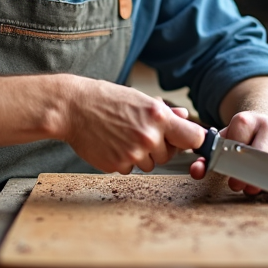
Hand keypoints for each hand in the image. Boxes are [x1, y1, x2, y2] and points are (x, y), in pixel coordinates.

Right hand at [62, 78, 205, 174]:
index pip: (194, 138)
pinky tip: (112, 144)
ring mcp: (133, 153)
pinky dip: (123, 160)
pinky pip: (130, 169)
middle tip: (138, 131)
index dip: (191, 140)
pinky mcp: (118, 165)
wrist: (72, 108)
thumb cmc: (105, 100)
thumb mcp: (138, 98)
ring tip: (122, 136)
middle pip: (170, 154)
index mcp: (158, 116)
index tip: (186, 140)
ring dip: (141, 155)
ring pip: (150, 164)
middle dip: (159, 147)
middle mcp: (149, 136)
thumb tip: (184, 117)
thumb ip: (165, 112)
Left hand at [189, 111, 267, 201]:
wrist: (265, 124)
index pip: (239, 139)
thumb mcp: (224, 140)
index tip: (226, 170)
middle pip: (259, 154)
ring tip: (252, 189)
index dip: (231, 158)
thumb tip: (197, 170)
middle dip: (246, 174)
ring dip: (263, 182)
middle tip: (237, 185)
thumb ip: (207, 155)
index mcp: (248, 119)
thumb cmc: (242, 137)